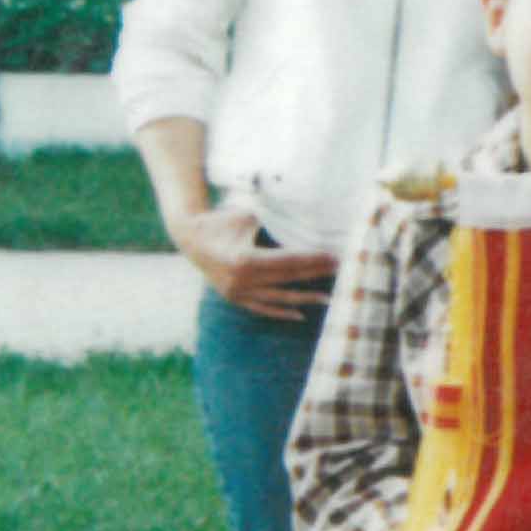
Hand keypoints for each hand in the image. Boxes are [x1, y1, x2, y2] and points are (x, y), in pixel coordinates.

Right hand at [173, 205, 332, 316]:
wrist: (190, 236)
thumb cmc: (223, 222)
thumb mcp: (250, 217)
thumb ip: (276, 222)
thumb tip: (310, 222)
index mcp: (244, 259)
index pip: (288, 261)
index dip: (313, 259)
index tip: (334, 255)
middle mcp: (240, 280)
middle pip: (287, 278)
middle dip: (315, 273)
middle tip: (340, 269)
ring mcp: (236, 292)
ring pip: (278, 298)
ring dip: (304, 297)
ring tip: (328, 297)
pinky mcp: (233, 298)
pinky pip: (261, 308)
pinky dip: (280, 312)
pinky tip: (300, 314)